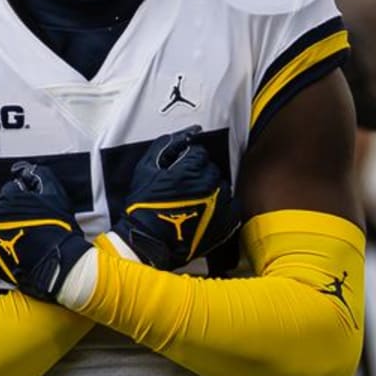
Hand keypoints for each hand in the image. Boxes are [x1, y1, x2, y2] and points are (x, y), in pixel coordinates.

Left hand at [0, 162, 90, 300]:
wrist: (57, 263)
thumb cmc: (58, 229)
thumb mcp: (55, 194)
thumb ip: (41, 176)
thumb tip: (29, 171)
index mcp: (6, 198)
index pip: (11, 190)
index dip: (25, 198)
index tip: (35, 209)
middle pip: (2, 210)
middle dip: (15, 216)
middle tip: (33, 226)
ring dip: (7, 232)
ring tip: (27, 241)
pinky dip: (2, 250)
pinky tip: (19, 253)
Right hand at [112, 126, 238, 269]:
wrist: (148, 242)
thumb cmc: (143, 207)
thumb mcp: (146, 168)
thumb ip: (167, 145)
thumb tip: (188, 133)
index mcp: (192, 169)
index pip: (199, 152)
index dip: (186, 161)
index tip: (177, 173)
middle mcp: (210, 185)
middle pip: (211, 168)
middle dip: (198, 174)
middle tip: (182, 189)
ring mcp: (220, 204)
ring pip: (222, 185)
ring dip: (210, 190)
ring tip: (192, 203)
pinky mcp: (226, 222)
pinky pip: (232, 205)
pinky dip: (222, 206)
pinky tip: (206, 211)